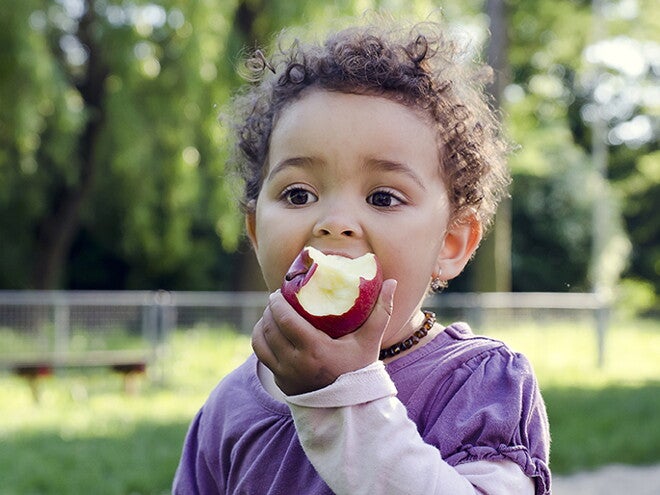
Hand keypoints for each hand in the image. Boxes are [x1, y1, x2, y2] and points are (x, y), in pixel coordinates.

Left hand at [252, 279, 396, 395]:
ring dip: (262, 324)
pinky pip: (262, 357)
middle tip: (275, 299)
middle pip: (271, 328)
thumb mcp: (370, 341)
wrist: (350, 408)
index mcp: (315, 350)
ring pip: (261, 342)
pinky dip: (261, 341)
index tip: (278, 291)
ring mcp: (285, 375)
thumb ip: (382, 311)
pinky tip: (267, 332)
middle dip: (269, 310)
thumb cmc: (360, 370)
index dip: (277, 303)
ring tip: (270, 314)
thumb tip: (392, 282)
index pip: (285, 320)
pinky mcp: (280, 382)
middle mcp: (295, 363)